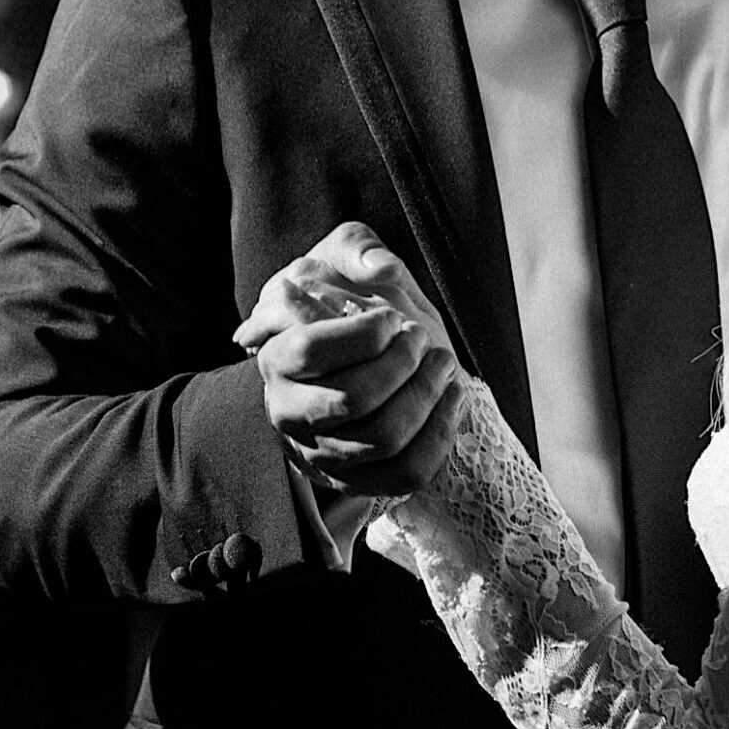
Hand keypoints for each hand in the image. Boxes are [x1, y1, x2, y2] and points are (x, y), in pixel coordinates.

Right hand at [236, 223, 461, 495]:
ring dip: (428, 396)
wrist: (365, 356)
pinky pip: (406, 475)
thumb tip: (378, 269)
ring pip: (384, 440)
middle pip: (352, 400)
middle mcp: (289, 411)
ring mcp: (321, 452)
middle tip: (421, 339)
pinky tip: (451, 399)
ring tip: (442, 363)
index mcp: (276, 355)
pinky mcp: (356, 480)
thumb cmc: (351, 302)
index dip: (362, 334)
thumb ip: (357, 248)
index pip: (310, 350)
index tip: (391, 319)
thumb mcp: (346, 258)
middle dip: (404, 365)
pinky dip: (440, 436)